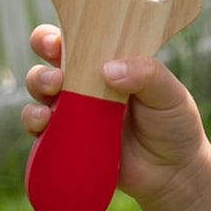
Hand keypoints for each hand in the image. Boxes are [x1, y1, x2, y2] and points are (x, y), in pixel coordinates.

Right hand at [22, 24, 210, 208]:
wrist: (174, 174)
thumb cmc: (175, 126)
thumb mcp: (171, 94)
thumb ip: (148, 74)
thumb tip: (109, 69)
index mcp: (108, 64)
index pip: (76, 41)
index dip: (57, 36)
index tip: (56, 42)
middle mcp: (86, 84)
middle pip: (49, 63)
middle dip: (44, 63)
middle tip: (57, 77)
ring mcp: (75, 113)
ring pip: (40, 92)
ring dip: (38, 88)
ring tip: (54, 97)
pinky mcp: (68, 141)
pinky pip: (41, 128)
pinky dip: (35, 122)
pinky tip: (46, 123)